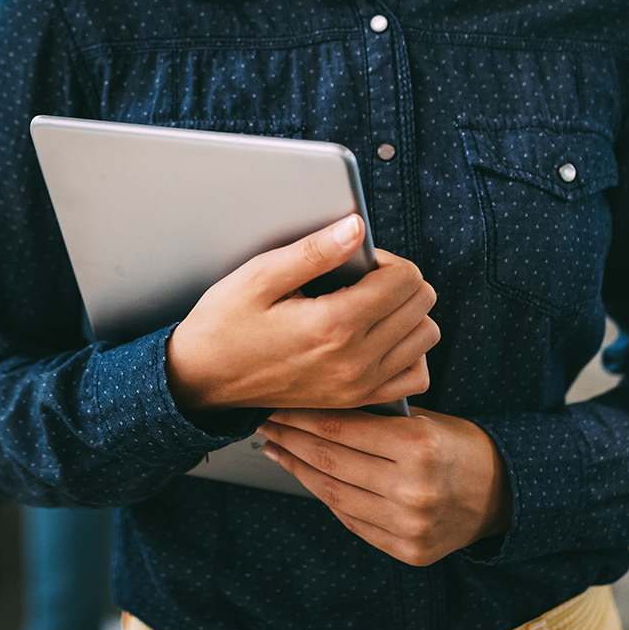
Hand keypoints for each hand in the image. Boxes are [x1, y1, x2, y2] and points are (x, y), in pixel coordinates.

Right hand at [164, 215, 439, 414]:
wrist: (203, 378)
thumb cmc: (224, 325)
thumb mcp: (259, 277)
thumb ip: (313, 252)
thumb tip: (356, 229)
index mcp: (334, 325)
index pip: (404, 279)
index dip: (386, 259)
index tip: (359, 259)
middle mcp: (354, 360)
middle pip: (421, 304)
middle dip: (399, 281)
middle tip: (363, 278)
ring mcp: (358, 385)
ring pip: (425, 337)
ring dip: (408, 313)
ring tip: (372, 305)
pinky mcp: (356, 400)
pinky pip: (414, 376)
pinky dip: (408, 352)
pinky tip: (381, 338)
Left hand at [258, 408, 511, 566]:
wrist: (504, 494)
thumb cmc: (460, 446)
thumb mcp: (425, 419)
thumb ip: (376, 419)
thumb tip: (313, 407)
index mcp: (419, 446)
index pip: (342, 429)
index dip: (302, 416)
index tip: (277, 405)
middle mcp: (414, 489)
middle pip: (331, 462)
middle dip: (292, 440)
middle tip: (267, 423)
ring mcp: (410, 526)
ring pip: (334, 494)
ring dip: (299, 470)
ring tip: (278, 450)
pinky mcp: (408, 551)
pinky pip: (353, 521)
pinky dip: (327, 497)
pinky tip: (309, 478)